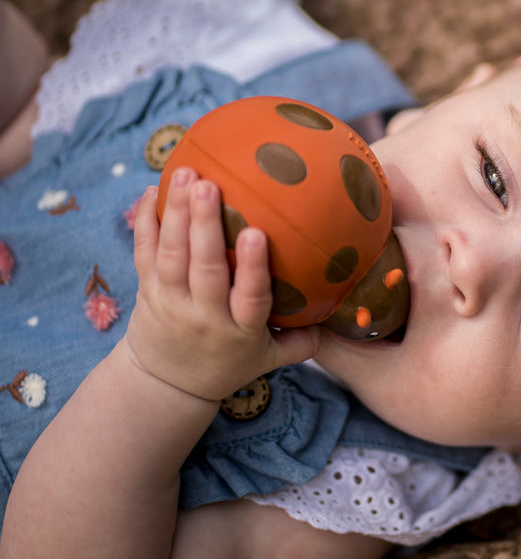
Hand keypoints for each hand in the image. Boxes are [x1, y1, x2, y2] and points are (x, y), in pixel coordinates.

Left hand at [125, 167, 319, 401]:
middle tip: (209, 185)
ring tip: (185, 173)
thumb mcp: (269, 362)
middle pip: (203, 268)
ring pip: (171, 254)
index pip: (249, 297)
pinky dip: (146, 220)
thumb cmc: (227, 365)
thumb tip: (338, 313)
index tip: (257, 234)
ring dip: (176, 212)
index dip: (252, 266)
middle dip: (205, 225)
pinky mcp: (147, 290)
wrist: (165, 385)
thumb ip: (303, 341)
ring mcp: (171, 300)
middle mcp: (204, 313)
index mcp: (240, 330)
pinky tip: (153, 188)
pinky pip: (143, 251)